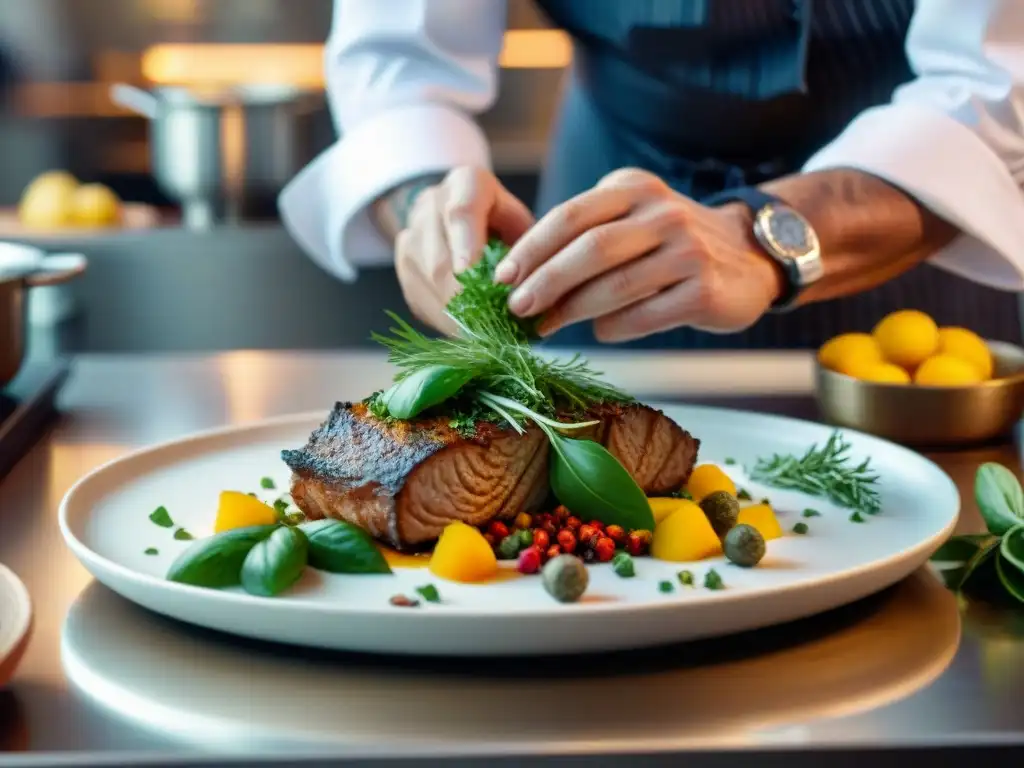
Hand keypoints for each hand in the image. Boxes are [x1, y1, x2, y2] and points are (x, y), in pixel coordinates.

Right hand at [393, 167, 533, 334]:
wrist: (456, 207)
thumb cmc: (501, 219)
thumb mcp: (521, 223)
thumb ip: (527, 251)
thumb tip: (530, 296)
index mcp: (466, 185)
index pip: (461, 213)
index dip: (465, 248)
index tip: (471, 277)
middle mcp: (430, 205)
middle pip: (439, 259)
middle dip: (465, 300)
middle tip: (492, 329)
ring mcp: (410, 235)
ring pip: (426, 283)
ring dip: (454, 316)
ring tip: (483, 336)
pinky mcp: (402, 265)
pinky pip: (419, 298)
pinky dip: (443, 320)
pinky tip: (464, 331)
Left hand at [493, 168, 783, 341]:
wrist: (750, 257)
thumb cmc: (671, 244)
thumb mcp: (632, 219)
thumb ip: (586, 237)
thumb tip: (524, 279)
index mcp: (634, 189)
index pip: (571, 215)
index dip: (532, 247)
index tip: (502, 277)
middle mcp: (662, 212)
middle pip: (591, 248)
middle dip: (546, 280)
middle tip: (516, 306)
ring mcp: (687, 250)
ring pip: (617, 284)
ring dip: (573, 309)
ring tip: (545, 325)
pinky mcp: (704, 289)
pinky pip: (646, 314)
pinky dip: (615, 327)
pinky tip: (600, 332)